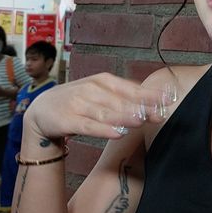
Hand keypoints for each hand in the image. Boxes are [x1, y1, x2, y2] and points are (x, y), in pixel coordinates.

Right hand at [24, 74, 175, 143]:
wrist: (42, 110)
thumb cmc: (78, 102)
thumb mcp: (100, 94)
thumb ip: (124, 98)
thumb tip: (154, 103)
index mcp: (102, 80)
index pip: (130, 87)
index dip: (150, 94)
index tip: (169, 99)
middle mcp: (91, 89)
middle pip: (121, 100)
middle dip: (141, 107)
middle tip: (159, 114)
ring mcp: (79, 104)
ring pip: (106, 112)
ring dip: (125, 116)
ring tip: (141, 121)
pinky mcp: (68, 120)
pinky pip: (89, 126)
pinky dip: (104, 129)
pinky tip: (118, 132)